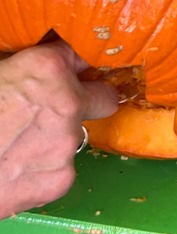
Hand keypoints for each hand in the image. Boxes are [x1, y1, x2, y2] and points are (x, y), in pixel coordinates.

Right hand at [0, 40, 117, 219]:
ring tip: (18, 144)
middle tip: (61, 107)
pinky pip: (62, 167)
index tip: (72, 69)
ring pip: (77, 136)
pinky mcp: (62, 179)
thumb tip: (29, 65)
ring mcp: (67, 144)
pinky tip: (16, 166)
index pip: (82, 54)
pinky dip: (45, 168)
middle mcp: (67, 103)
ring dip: (57, 137)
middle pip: (104, 97)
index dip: (74, 64)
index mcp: (47, 68)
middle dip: (90, 99)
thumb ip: (18, 65)